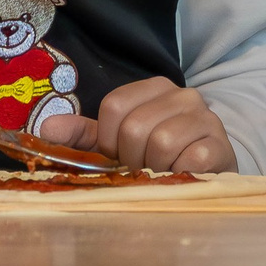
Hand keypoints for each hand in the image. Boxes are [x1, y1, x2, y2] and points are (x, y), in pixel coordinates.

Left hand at [44, 77, 237, 173]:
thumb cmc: (158, 159)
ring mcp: (206, 118)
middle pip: (135, 127)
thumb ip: (83, 137)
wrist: (209, 173)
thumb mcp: (118, 144)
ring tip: (162, 174)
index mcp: (155, 88)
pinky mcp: (221, 146)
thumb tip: (45, 130)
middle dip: (131, 159)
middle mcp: (183, 95)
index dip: (108, 139)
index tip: (118, 156)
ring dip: (155, 170)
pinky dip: (177, 176)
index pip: (115, 105)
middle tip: (142, 169)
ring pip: (161, 143)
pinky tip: (182, 177)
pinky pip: (189, 161)